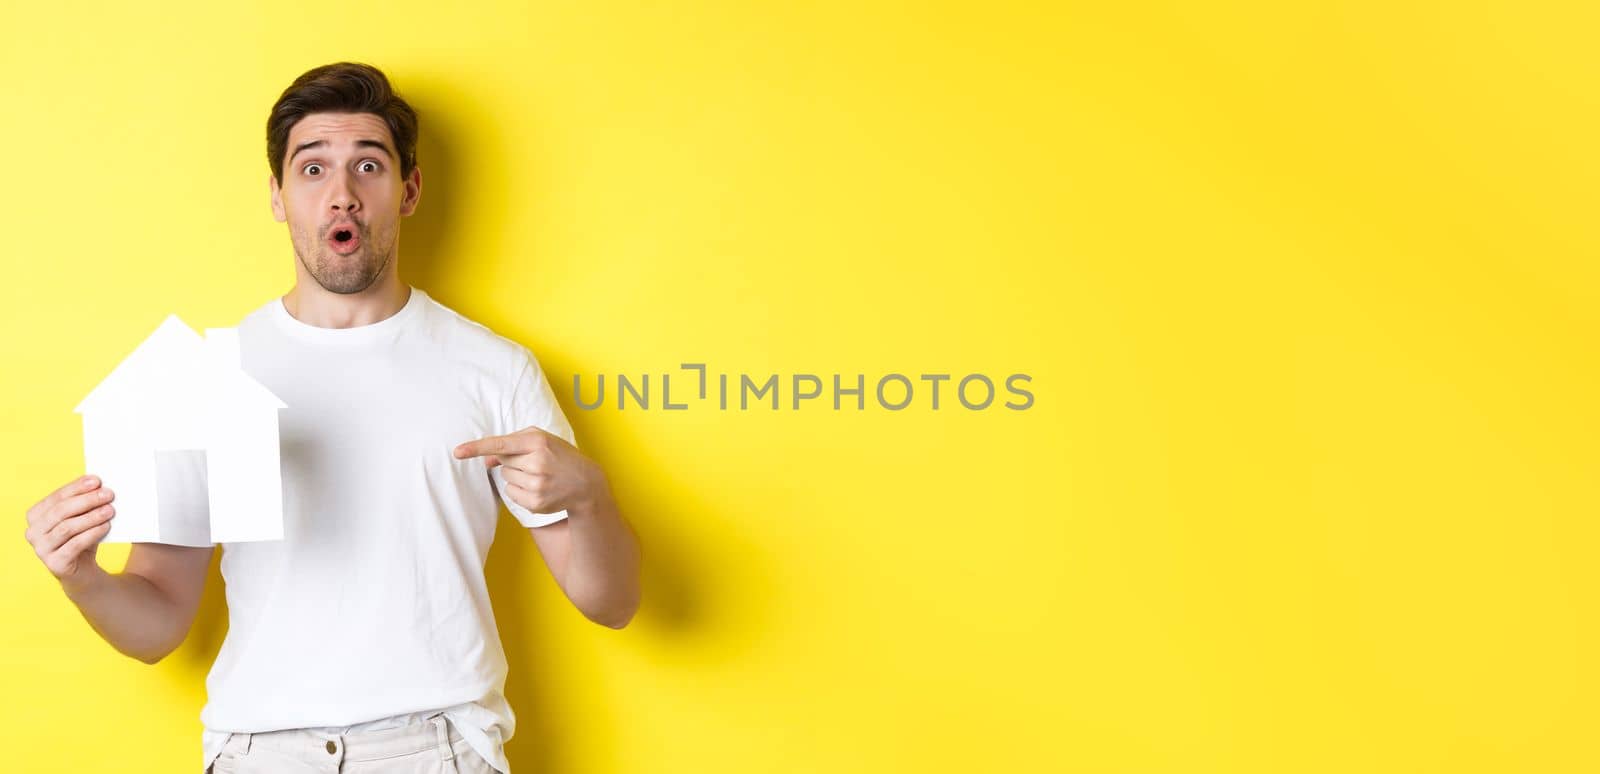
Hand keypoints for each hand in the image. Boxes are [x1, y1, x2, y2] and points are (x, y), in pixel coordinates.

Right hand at [25, 475, 115, 591]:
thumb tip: (99, 484)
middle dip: (86, 500)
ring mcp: (41, 549)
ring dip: (91, 517)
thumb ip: (85, 502)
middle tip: (108, 494)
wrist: (83, 570)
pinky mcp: (54, 564)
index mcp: (36, 515)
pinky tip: (106, 527)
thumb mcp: (83, 518)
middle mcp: (33, 532)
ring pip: (66, 528)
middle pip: (60, 511)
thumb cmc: (82, 537)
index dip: (76, 487)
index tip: (97, 480)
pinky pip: (74, 545)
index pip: (56, 497)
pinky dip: (92, 534)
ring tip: (110, 510)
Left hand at [453, 427, 604, 514]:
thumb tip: (485, 460)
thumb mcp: (541, 441)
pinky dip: (520, 490)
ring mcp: (536, 485)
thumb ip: (512, 443)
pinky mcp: (535, 503)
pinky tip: (538, 487)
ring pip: (506, 478)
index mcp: (538, 442)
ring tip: (539, 475)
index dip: (477, 448)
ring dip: (517, 476)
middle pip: (503, 462)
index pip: (501, 444)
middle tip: (536, 463)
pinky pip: (511, 494)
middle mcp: (537, 463)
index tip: (457, 452)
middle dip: (514, 461)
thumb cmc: (560, 456)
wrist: (586, 483)